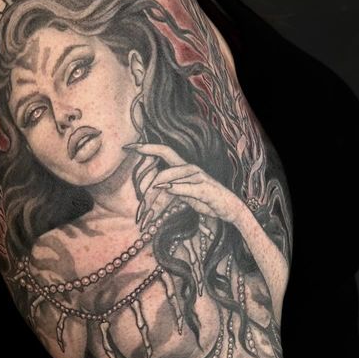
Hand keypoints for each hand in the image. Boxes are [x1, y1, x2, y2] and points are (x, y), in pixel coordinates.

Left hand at [126, 142, 245, 227]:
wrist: (230, 209)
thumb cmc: (206, 200)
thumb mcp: (184, 196)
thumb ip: (170, 191)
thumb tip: (153, 192)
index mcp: (184, 168)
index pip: (163, 151)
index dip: (146, 147)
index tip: (128, 146)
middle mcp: (190, 168)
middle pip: (164, 163)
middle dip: (147, 171)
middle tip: (136, 185)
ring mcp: (199, 177)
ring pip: (170, 177)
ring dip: (155, 193)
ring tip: (145, 210)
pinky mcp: (205, 189)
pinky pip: (186, 187)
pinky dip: (175, 188)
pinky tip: (165, 190)